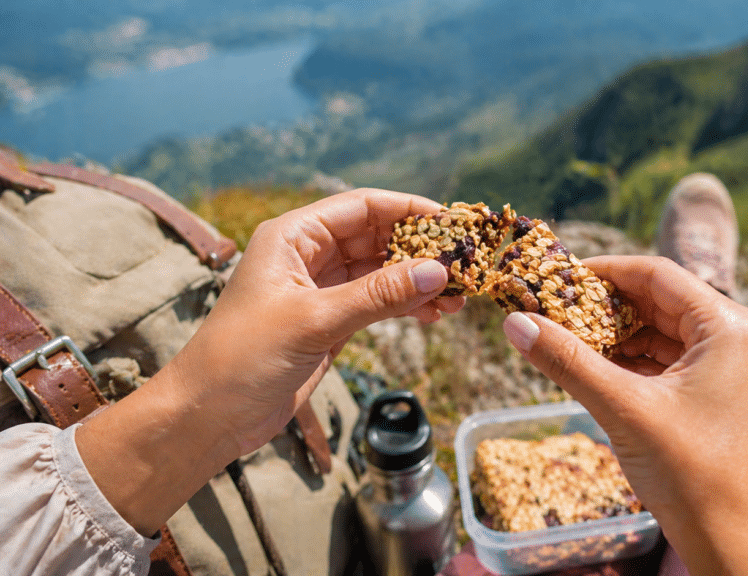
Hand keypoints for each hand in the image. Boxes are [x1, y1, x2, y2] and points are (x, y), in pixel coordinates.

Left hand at [78, 188, 460, 534]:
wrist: (208, 415)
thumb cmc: (243, 357)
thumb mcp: (314, 320)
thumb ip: (377, 295)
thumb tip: (437, 272)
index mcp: (293, 237)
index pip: (362, 207)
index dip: (408, 211)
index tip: (451, 224)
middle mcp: (308, 255)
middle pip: (377, 237)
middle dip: (420, 251)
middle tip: (463, 266)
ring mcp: (320, 289)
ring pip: (382, 272)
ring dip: (418, 282)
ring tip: (457, 299)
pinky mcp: (329, 321)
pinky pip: (377, 303)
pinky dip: (405, 306)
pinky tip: (433, 315)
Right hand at [501, 256, 747, 575]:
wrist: (741, 549)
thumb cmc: (697, 476)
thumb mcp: (624, 409)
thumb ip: (567, 360)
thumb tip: (516, 322)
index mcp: (726, 325)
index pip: (655, 273)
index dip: (601, 271)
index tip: (553, 277)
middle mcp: (733, 338)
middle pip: (657, 301)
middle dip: (602, 306)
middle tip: (549, 310)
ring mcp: (727, 370)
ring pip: (658, 334)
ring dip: (613, 336)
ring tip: (563, 340)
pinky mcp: (716, 398)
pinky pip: (665, 365)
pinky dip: (629, 364)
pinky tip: (593, 371)